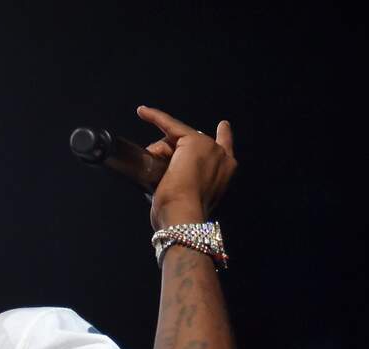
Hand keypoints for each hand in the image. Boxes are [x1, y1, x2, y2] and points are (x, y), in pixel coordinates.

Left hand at [137, 106, 236, 228]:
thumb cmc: (183, 215)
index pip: (223, 150)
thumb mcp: (189, 197)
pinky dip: (154, 117)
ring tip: (157, 176)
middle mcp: (223, 158)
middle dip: (172, 156)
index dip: (223, 137)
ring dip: (161, 154)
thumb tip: (161, 172)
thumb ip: (187, 182)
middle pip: (190, 146)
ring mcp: (209, 147)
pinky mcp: (192, 141)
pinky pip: (169, 124)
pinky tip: (142, 112)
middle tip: (163, 177)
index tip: (223, 126)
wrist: (184, 215)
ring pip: (176, 142)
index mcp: (226, 174)